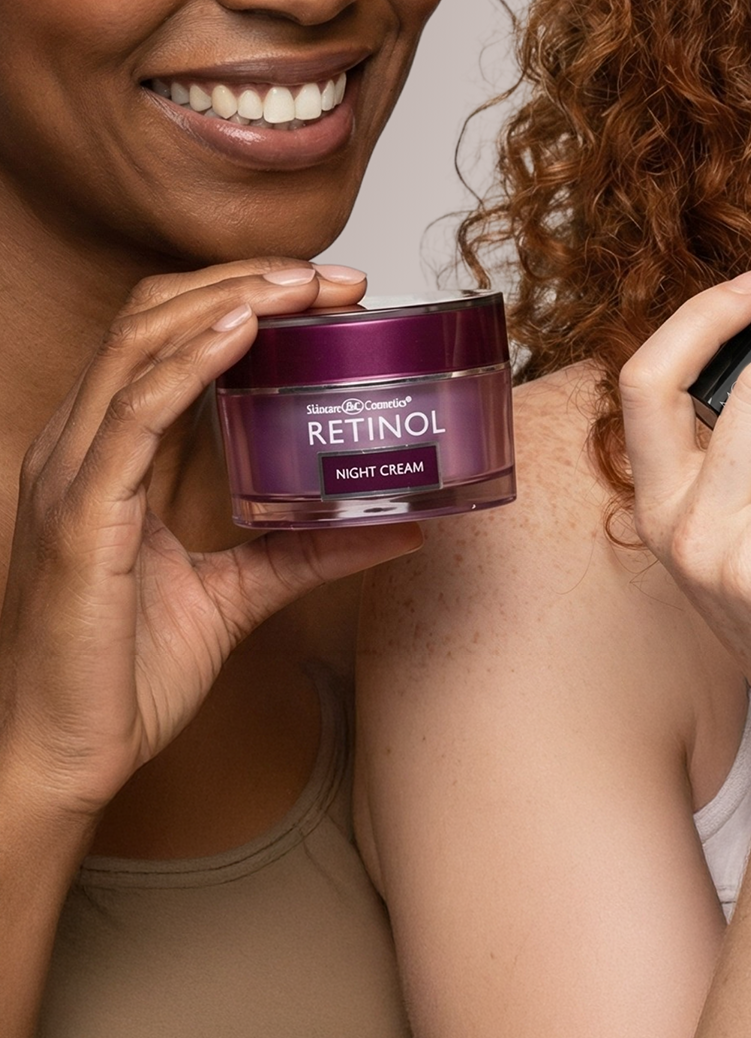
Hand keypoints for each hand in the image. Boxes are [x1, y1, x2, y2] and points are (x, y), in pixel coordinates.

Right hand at [0, 263, 421, 824]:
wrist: (62, 759)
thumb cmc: (123, 679)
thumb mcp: (237, 596)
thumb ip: (309, 554)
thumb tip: (402, 526)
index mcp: (104, 457)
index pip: (161, 338)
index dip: (240, 295)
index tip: (327, 289)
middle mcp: (78, 450)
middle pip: (151, 319)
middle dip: (247, 282)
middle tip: (337, 278)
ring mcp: (71, 476)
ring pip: (139, 344)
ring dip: (230, 299)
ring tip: (305, 283)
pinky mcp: (78, 514)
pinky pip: (133, 412)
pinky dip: (190, 360)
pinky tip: (242, 329)